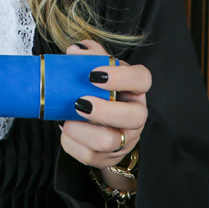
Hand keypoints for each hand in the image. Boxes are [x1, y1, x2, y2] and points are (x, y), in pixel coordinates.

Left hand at [60, 39, 149, 189]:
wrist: (97, 123)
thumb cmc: (98, 92)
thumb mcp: (97, 70)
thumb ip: (90, 55)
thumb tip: (75, 51)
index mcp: (135, 89)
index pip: (142, 79)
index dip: (121, 77)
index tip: (94, 74)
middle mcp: (136, 115)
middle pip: (134, 116)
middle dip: (104, 111)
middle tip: (79, 102)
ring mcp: (125, 139)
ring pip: (110, 141)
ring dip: (83, 130)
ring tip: (67, 119)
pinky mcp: (109, 156)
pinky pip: (90, 156)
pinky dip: (72, 142)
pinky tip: (66, 130)